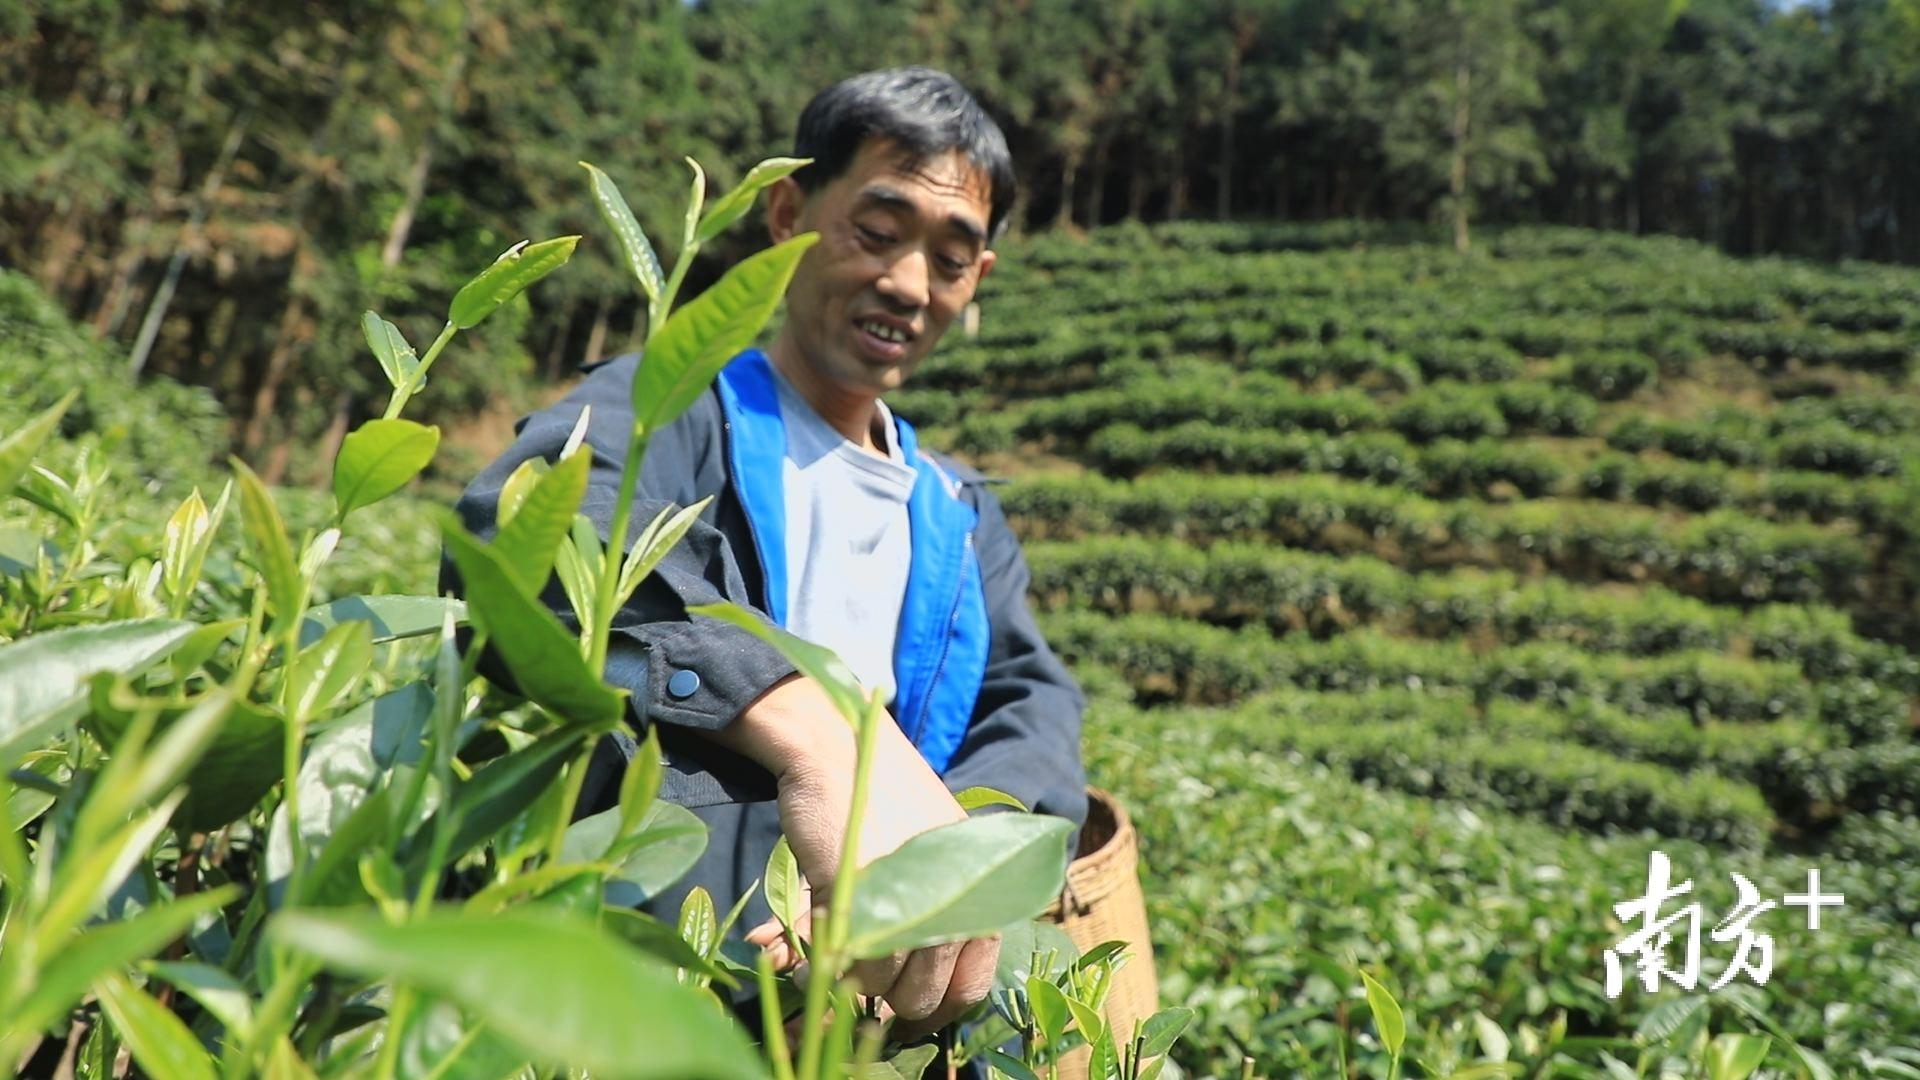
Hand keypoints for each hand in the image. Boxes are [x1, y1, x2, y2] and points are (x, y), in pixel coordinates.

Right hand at [715, 675, 1001, 1032]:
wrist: (841, 747)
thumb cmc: (885, 800)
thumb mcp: (934, 853)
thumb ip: (939, 916)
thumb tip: (922, 994)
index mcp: (981, 890)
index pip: (973, 986)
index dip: (937, 1007)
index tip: (907, 1009)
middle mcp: (955, 899)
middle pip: (924, 997)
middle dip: (889, 999)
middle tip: (863, 974)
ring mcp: (909, 900)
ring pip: (883, 987)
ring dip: (854, 974)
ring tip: (838, 936)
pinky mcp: (862, 895)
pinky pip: (848, 959)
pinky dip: (825, 953)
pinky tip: (815, 920)